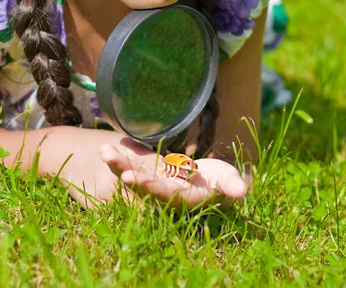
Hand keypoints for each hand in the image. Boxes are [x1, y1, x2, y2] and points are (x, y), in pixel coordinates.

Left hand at [100, 138, 247, 208]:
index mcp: (183, 199)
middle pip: (143, 186)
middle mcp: (165, 194)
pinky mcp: (149, 172)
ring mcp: (155, 182)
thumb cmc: (221, 182)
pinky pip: (133, 164)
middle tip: (112, 164)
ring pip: (134, 174)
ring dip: (119, 164)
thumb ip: (231, 186)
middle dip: (128, 175)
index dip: (149, 187)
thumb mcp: (228, 182)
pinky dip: (121, 156)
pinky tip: (107, 146)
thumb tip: (241, 191)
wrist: (209, 181)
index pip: (164, 195)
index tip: (132, 179)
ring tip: (104, 151)